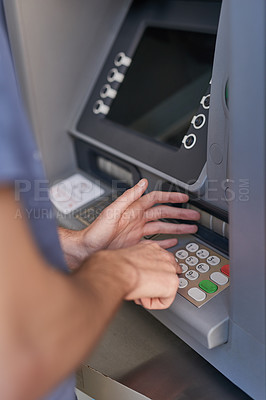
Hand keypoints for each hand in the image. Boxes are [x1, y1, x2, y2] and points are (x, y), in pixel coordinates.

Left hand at [81, 179, 199, 254]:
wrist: (88, 249)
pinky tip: (174, 242)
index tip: (184, 198)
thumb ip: (128, 197)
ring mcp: (138, 232)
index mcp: (134, 210)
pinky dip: (166, 242)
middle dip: (180, 214)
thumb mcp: (112, 211)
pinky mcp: (136, 244)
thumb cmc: (96, 231)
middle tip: (194, 216)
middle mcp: (138, 219)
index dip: (170, 197)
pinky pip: (155, 241)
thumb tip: (142, 183)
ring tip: (191, 228)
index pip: (156, 199)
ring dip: (177, 227)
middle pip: (164, 213)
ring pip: (163, 227)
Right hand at [85, 240, 181, 309]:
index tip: (142, 278)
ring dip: (153, 293)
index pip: (160, 262)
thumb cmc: (115, 266)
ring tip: (140, 291)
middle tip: (140, 286)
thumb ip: (137, 263)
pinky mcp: (171, 283)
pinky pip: (165, 301)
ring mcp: (170, 269)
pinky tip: (143, 297)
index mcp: (152, 247)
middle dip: (154, 284)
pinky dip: (153, 304)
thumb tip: (135, 272)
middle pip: (167, 275)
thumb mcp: (128, 258)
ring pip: (166, 288)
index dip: (150, 275)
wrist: (116, 270)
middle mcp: (164, 255)